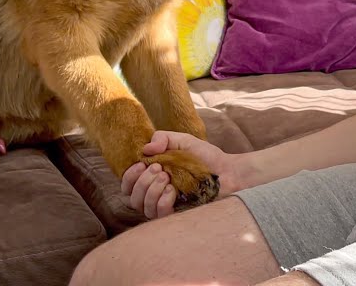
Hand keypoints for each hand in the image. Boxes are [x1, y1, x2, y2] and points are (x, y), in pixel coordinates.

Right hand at [120, 130, 241, 219]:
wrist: (228, 171)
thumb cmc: (206, 157)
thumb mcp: (183, 141)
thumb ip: (163, 139)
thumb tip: (145, 149)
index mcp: (153, 176)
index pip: (128, 184)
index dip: (128, 176)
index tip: (142, 164)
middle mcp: (156, 193)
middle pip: (131, 197)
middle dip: (142, 182)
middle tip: (160, 169)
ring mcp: (166, 206)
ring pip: (143, 207)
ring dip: (151, 190)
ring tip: (167, 178)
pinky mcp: (177, 216)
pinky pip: (159, 215)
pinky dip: (162, 202)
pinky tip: (173, 191)